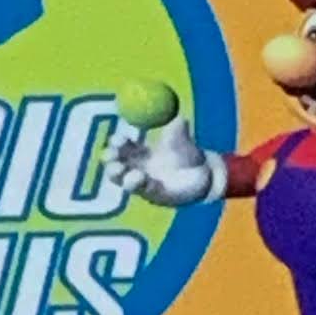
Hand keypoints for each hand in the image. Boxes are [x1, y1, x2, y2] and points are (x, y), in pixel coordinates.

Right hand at [102, 109, 220, 208]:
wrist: (205, 176)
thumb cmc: (189, 155)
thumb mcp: (183, 141)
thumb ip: (178, 131)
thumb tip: (178, 118)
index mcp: (138, 152)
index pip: (119, 146)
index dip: (116, 143)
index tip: (120, 140)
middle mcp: (136, 168)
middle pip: (113, 164)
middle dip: (110, 160)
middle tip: (114, 155)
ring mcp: (143, 184)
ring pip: (123, 180)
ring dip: (121, 175)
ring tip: (130, 170)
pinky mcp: (153, 196)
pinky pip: (141, 190)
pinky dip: (138, 183)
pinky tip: (142, 178)